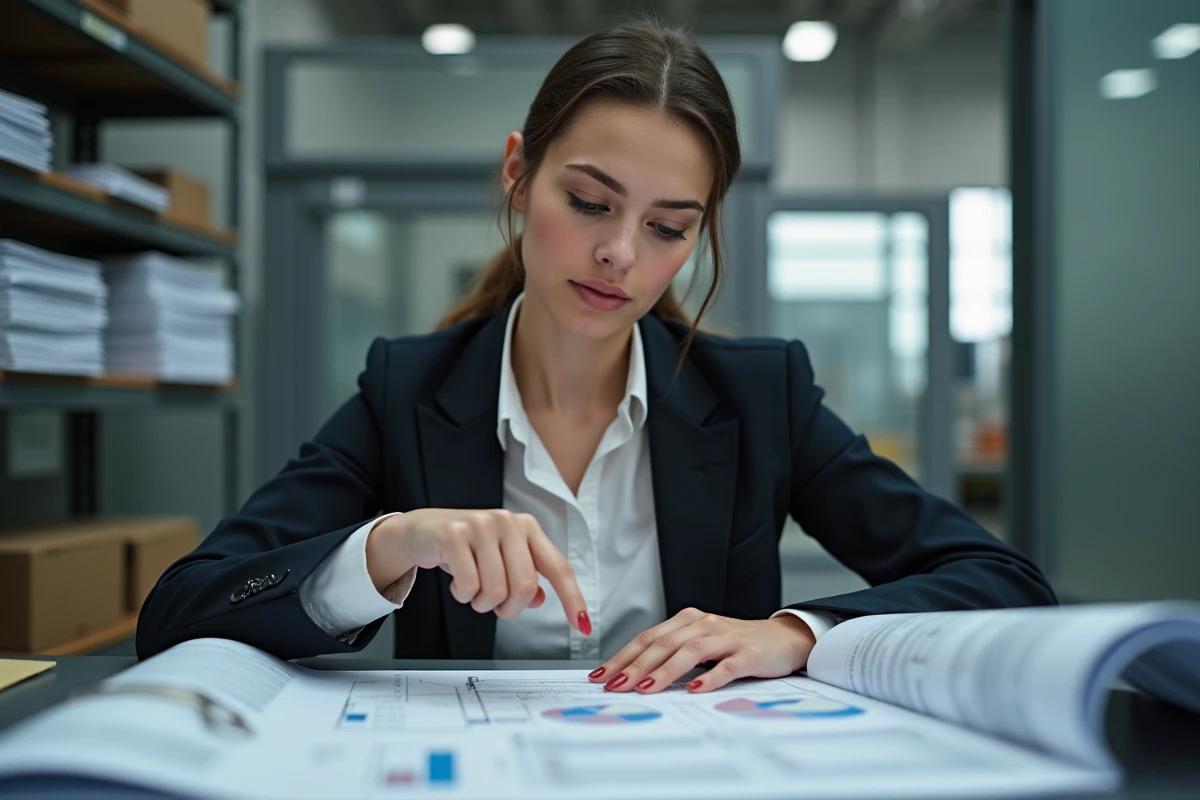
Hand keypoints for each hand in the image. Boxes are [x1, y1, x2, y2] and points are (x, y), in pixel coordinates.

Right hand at [366, 509, 589, 633]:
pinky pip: (469, 587)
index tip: (582, 624)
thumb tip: (539, 600)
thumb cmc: (467, 548)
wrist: (423, 530)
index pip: (558, 567)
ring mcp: (482, 526)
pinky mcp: (455, 535)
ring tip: (472, 589)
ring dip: (482, 603)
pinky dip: (463, 596)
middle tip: (494, 605)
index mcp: (527, 528)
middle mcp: (508, 522)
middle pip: (525, 587)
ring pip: (496, 591)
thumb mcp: (500, 559)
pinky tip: (456, 581)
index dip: (572, 598)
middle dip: (509, 609)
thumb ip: (524, 577)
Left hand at [588, 608, 815, 693]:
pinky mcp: (749, 653)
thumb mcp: (701, 645)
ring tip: (645, 688)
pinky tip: (695, 689)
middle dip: (635, 666)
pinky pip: (727, 666)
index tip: (601, 676)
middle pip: (663, 644)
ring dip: (664, 671)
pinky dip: (710, 677)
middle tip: (615, 685)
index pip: (648, 638)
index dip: (623, 656)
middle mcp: (704, 624)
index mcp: (688, 621)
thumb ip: (673, 655)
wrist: (784, 638)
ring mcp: (727, 637)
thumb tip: (633, 676)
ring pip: (690, 652)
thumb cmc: (738, 644)